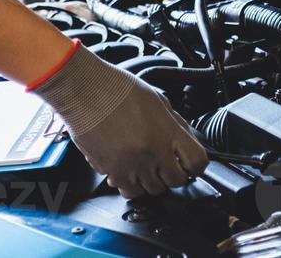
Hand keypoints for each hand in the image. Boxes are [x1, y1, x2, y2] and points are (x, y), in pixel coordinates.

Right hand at [31, 44, 209, 197]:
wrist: (83, 90)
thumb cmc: (116, 88)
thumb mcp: (156, 99)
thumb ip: (174, 123)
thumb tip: (185, 139)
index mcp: (167, 131)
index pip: (197, 162)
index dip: (195, 164)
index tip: (188, 162)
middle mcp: (152, 152)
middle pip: (176, 181)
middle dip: (173, 173)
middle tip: (164, 162)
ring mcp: (131, 164)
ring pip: (153, 190)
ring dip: (151, 179)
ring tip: (144, 163)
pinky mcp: (111, 171)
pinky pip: (129, 191)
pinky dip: (131, 185)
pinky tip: (128, 169)